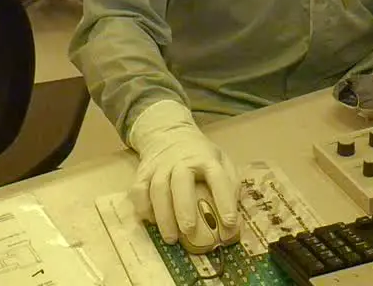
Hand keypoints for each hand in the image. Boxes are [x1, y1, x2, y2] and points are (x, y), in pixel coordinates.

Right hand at [127, 99, 238, 243]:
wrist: (169, 134)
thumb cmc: (200, 156)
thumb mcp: (221, 161)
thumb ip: (230, 184)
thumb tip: (233, 218)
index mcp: (206, 158)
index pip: (218, 178)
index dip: (225, 200)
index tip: (230, 223)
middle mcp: (182, 160)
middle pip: (181, 182)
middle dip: (184, 208)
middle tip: (189, 231)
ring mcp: (160, 166)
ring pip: (158, 188)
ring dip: (163, 215)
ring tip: (170, 238)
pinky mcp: (143, 172)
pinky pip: (139, 190)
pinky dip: (143, 208)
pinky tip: (152, 222)